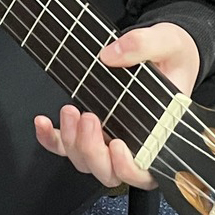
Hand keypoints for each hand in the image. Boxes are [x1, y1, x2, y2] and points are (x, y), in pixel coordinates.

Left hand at [33, 22, 200, 188]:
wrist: (163, 51)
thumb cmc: (172, 54)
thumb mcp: (166, 41)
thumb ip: (143, 45)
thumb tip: (111, 55)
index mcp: (162, 134)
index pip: (146, 173)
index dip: (129, 168)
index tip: (117, 145)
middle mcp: (135, 143)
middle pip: (109, 173)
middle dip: (93, 150)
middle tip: (90, 118)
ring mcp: (109, 139)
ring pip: (86, 163)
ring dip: (73, 142)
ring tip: (70, 110)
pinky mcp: (89, 130)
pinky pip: (65, 146)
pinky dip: (50, 139)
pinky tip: (42, 122)